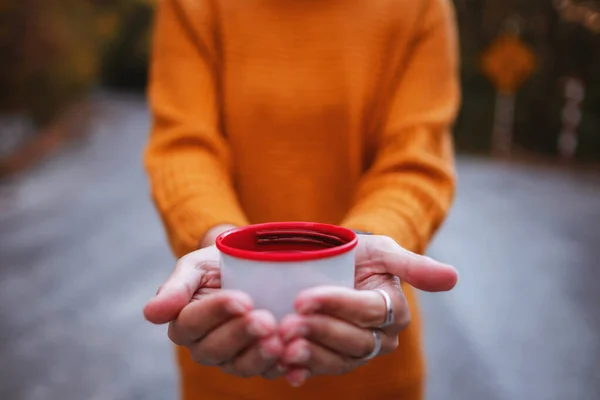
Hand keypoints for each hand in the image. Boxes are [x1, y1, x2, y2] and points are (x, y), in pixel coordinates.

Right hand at [143, 245, 284, 378]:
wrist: (250, 267)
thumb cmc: (217, 265)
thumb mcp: (195, 267)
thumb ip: (176, 288)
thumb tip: (151, 313)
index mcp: (185, 323)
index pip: (193, 323)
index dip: (216, 312)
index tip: (241, 299)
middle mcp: (205, 346)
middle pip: (216, 349)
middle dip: (241, 335)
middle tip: (265, 320)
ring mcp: (233, 358)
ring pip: (241, 366)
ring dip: (260, 356)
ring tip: (278, 340)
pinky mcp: (260, 364)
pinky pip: (270, 372)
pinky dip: (284, 369)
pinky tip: (297, 363)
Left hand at [277, 235, 457, 386]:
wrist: (330, 264)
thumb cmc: (358, 254)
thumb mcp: (382, 251)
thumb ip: (412, 265)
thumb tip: (453, 277)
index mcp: (394, 311)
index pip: (369, 312)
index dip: (338, 306)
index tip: (305, 297)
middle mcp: (380, 338)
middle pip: (354, 341)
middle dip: (320, 331)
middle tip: (288, 323)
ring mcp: (355, 352)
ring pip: (339, 361)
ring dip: (310, 355)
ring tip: (282, 345)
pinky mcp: (332, 360)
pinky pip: (321, 371)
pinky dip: (303, 371)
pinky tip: (286, 368)